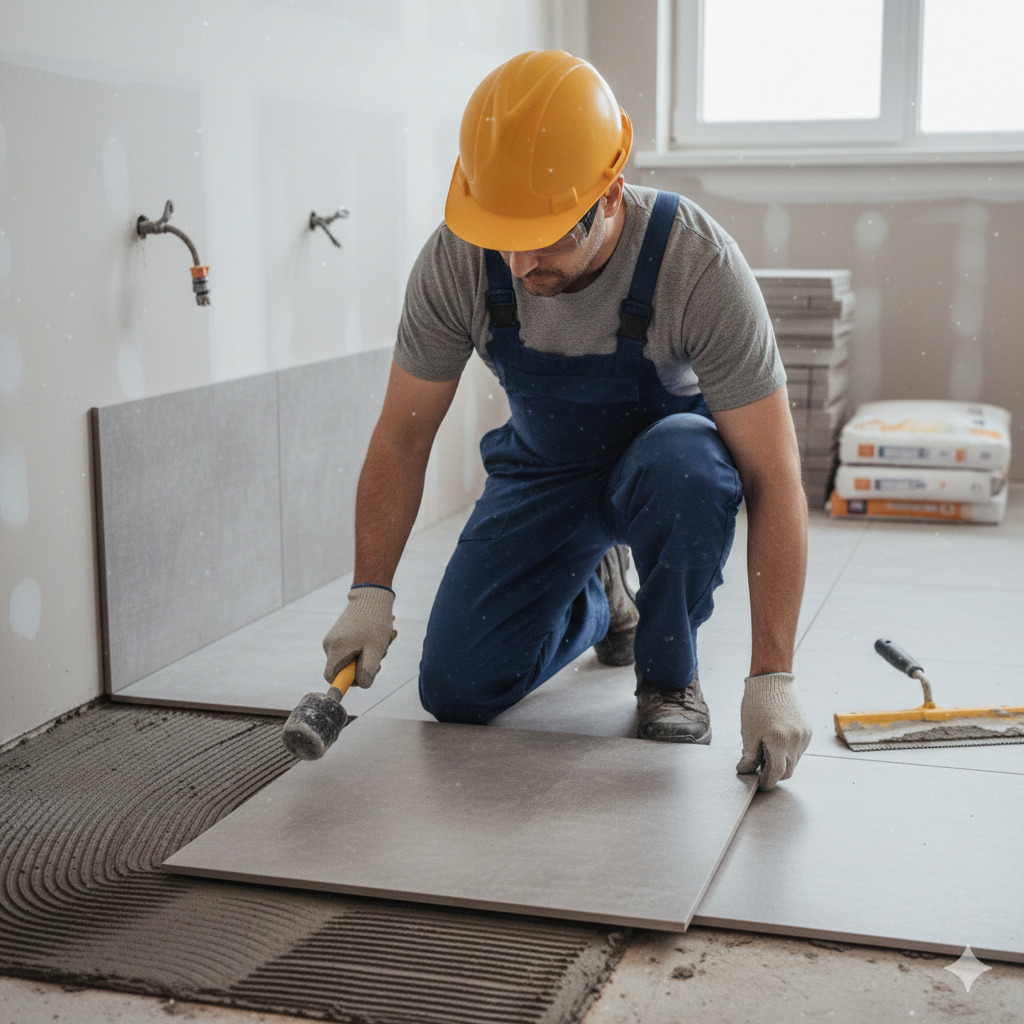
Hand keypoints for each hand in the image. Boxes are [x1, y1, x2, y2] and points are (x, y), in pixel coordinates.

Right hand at [323, 585, 395, 687]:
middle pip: (342, 668)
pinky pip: (349, 649)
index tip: (363, 673)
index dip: (347, 681)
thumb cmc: (375, 624)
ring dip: (365, 656)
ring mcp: (332, 638)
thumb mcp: (376, 650)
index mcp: (335, 650)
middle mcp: (329, 644)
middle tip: (379, 655)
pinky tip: (373, 636)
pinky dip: (362, 647)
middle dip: (362, 666)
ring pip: (348, 659)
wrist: (371, 597)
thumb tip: (361, 684)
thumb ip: (367, 671)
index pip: (331, 677)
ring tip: (378, 642)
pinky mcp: (337, 633)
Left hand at [736, 673, 811, 790]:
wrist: (771, 682)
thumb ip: (749, 756)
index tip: (759, 784)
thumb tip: (745, 772)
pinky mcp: (808, 730)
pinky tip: (775, 742)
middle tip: (759, 769)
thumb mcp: (748, 732)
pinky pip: (799, 749)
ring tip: (765, 751)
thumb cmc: (756, 706)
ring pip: (794, 761)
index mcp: (779, 741)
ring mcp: (804, 735)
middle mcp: (796, 740)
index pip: (776, 773)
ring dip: (782, 762)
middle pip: (787, 771)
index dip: (766, 782)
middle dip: (773, 774)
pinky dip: (788, 751)